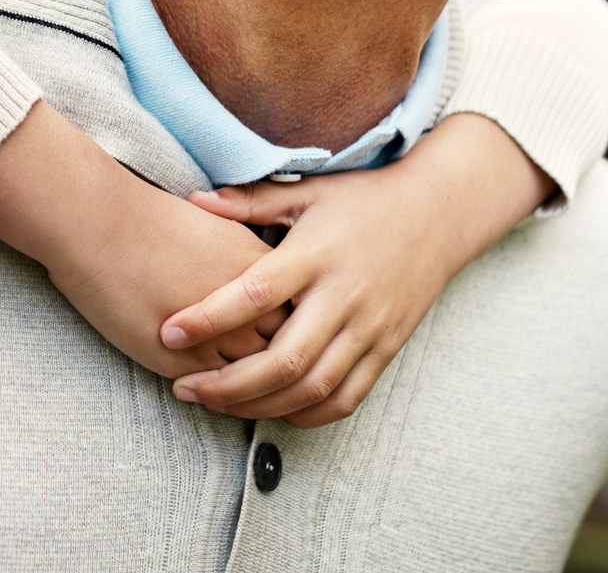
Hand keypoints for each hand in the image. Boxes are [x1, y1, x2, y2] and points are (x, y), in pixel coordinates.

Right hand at [42, 177, 285, 379]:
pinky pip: (218, 392)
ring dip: (254, 390)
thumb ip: (242, 254)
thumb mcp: (214, 225)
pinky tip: (210, 393)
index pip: (301, 315)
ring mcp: (221, 337)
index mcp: (262, 268)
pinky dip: (219, 397)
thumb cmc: (148, 218)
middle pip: (288, 352)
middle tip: (277, 377)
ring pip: (257, 380)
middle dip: (285, 367)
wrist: (100, 224)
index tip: (286, 337)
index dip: (296, 331)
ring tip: (246, 392)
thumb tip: (255, 273)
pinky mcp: (185, 360)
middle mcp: (251, 307)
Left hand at [159, 114, 550, 427]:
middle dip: (227, 384)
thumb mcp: (308, 192)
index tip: (168, 332)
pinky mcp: (387, 349)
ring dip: (259, 406)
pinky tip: (271, 410)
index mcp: (317, 254)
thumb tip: (193, 198)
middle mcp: (345, 297)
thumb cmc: (364, 199)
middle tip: (184, 388)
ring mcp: (370, 328)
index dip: (209, 318)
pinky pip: (346, 398)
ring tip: (215, 404)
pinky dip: (306, 414)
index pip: (256, 294)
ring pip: (312, 388)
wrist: (439, 213)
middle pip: (284, 360)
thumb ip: (250, 201)